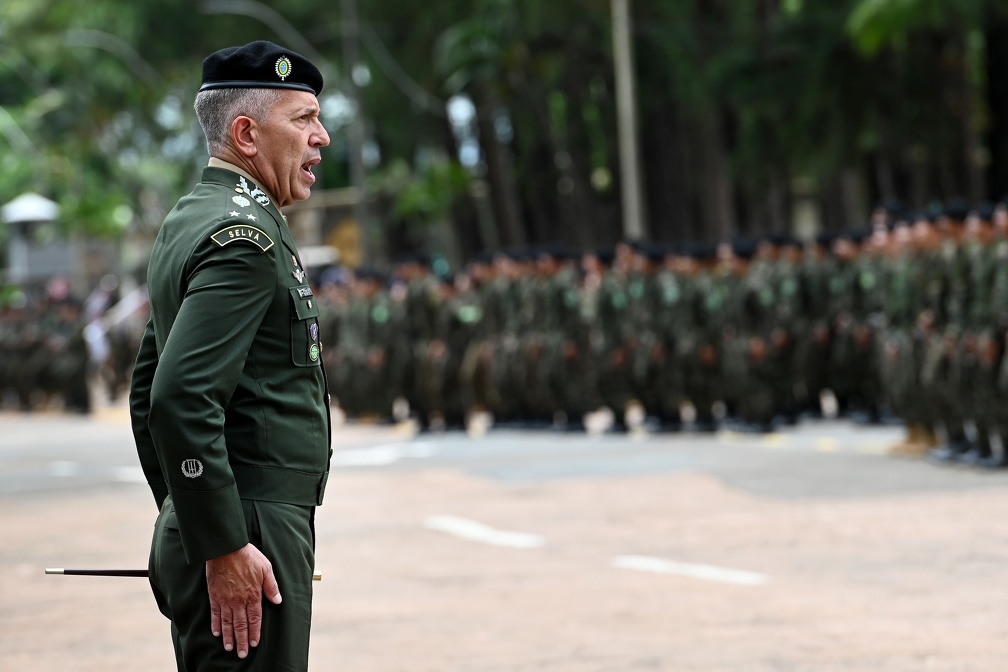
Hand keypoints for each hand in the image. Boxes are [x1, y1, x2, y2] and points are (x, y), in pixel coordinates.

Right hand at [206, 543, 281, 658]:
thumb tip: (278, 600)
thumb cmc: (248, 556)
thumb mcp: (266, 568)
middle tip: (241, 654)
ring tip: (230, 648)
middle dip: (242, 641)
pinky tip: (217, 633)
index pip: (255, 619)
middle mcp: (239, 600)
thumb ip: (271, 586)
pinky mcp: (214, 595)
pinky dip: (216, 624)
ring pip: (227, 622)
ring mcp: (225, 599)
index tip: (254, 644)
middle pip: (241, 625)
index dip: (255, 633)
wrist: (226, 548)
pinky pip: (215, 614)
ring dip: (229, 637)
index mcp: (253, 594)